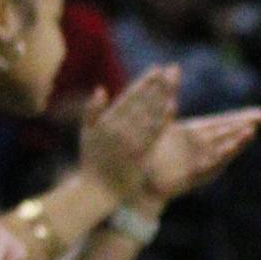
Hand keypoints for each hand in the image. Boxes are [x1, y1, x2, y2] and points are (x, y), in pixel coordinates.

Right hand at [79, 66, 178, 199]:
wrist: (98, 190)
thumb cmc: (92, 161)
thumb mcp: (86, 133)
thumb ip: (92, 110)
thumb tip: (101, 89)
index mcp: (106, 122)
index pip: (129, 97)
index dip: (143, 82)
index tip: (156, 69)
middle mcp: (119, 129)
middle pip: (142, 102)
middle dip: (157, 84)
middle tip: (171, 69)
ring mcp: (131, 141)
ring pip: (150, 113)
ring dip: (163, 96)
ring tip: (173, 81)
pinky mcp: (141, 153)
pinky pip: (154, 132)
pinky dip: (163, 117)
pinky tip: (172, 105)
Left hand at [143, 107, 260, 203]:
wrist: (140, 180)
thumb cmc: (151, 152)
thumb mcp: (160, 124)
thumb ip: (168, 102)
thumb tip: (172, 70)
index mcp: (195, 134)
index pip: (222, 123)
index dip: (241, 118)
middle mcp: (201, 147)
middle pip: (227, 134)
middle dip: (244, 125)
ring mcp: (199, 162)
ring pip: (221, 149)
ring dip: (236, 141)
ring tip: (250, 131)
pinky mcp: (192, 175)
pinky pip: (209, 165)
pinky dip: (220, 157)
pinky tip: (230, 149)